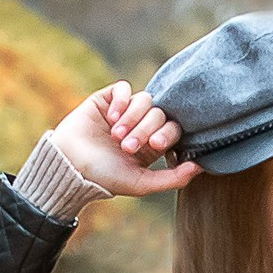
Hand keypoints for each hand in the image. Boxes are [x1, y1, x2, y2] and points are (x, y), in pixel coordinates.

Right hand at [49, 82, 202, 198]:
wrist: (70, 165)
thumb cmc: (105, 177)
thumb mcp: (142, 183)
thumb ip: (174, 178)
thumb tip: (202, 166)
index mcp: (152, 144)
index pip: (173, 128)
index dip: (166, 134)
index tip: (155, 145)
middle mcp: (141, 125)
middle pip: (159, 113)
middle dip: (145, 129)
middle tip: (127, 146)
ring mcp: (124, 111)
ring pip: (144, 100)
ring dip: (132, 118)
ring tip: (116, 135)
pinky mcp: (106, 99)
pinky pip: (123, 88)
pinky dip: (121, 101)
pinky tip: (111, 117)